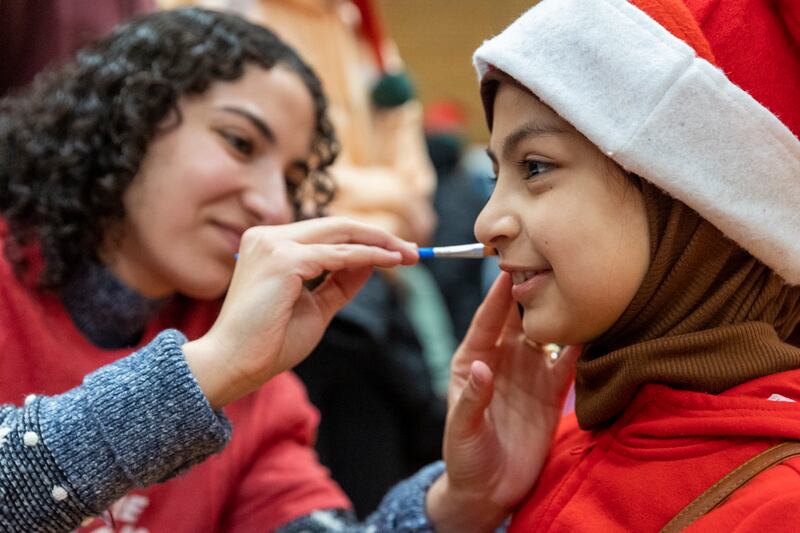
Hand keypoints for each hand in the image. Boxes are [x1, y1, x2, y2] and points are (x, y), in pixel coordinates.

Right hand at [183, 217, 417, 408]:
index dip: (365, 239)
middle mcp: (269, 236)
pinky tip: (392, 262)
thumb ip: (341, 282)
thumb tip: (374, 262)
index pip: (327, 233)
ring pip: (341, 234)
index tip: (398, 254)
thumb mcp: (315, 307)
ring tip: (410, 256)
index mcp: (271, 244)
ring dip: (380, 243)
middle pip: (337, 226)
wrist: (233, 364)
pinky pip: (339, 255)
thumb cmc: (268, 342)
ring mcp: (274, 244)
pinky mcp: (284, 260)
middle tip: (414, 252)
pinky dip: (369, 256)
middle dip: (379, 236)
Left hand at [427, 272, 579, 532]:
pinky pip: (568, 363)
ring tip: (575, 286)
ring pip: (547, 334)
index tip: (508, 270)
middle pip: (519, 317)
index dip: (498, 296)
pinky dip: (581, 347)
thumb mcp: (462, 429)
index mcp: (473, 358)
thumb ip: (472, 399)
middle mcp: (503, 358)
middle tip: (547, 263)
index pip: (487, 320)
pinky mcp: (552, 391)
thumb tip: (483, 367)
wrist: (489, 489)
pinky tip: (594, 326)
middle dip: (531, 291)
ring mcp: (529, 372)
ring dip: (558, 314)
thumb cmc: (465, 454)